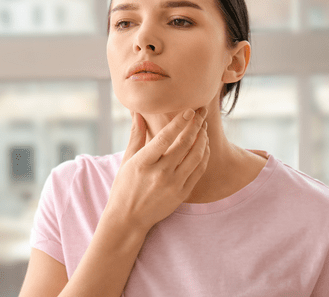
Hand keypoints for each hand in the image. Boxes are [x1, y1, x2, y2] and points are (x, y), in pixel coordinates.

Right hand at [104, 107, 209, 232]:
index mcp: (143, 162)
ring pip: (196, 156)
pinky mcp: (182, 194)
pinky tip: (203, 146)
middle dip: (196, 125)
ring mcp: (173, 185)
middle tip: (201, 113)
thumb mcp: (126, 160)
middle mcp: (159, 173)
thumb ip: (135, 136)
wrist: (128, 219)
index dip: (180, 122)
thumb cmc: (124, 187)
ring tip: (203, 127)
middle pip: (184, 144)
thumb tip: (137, 113)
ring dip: (202, 139)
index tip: (190, 110)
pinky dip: (204, 156)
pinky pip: (199, 171)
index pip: (165, 137)